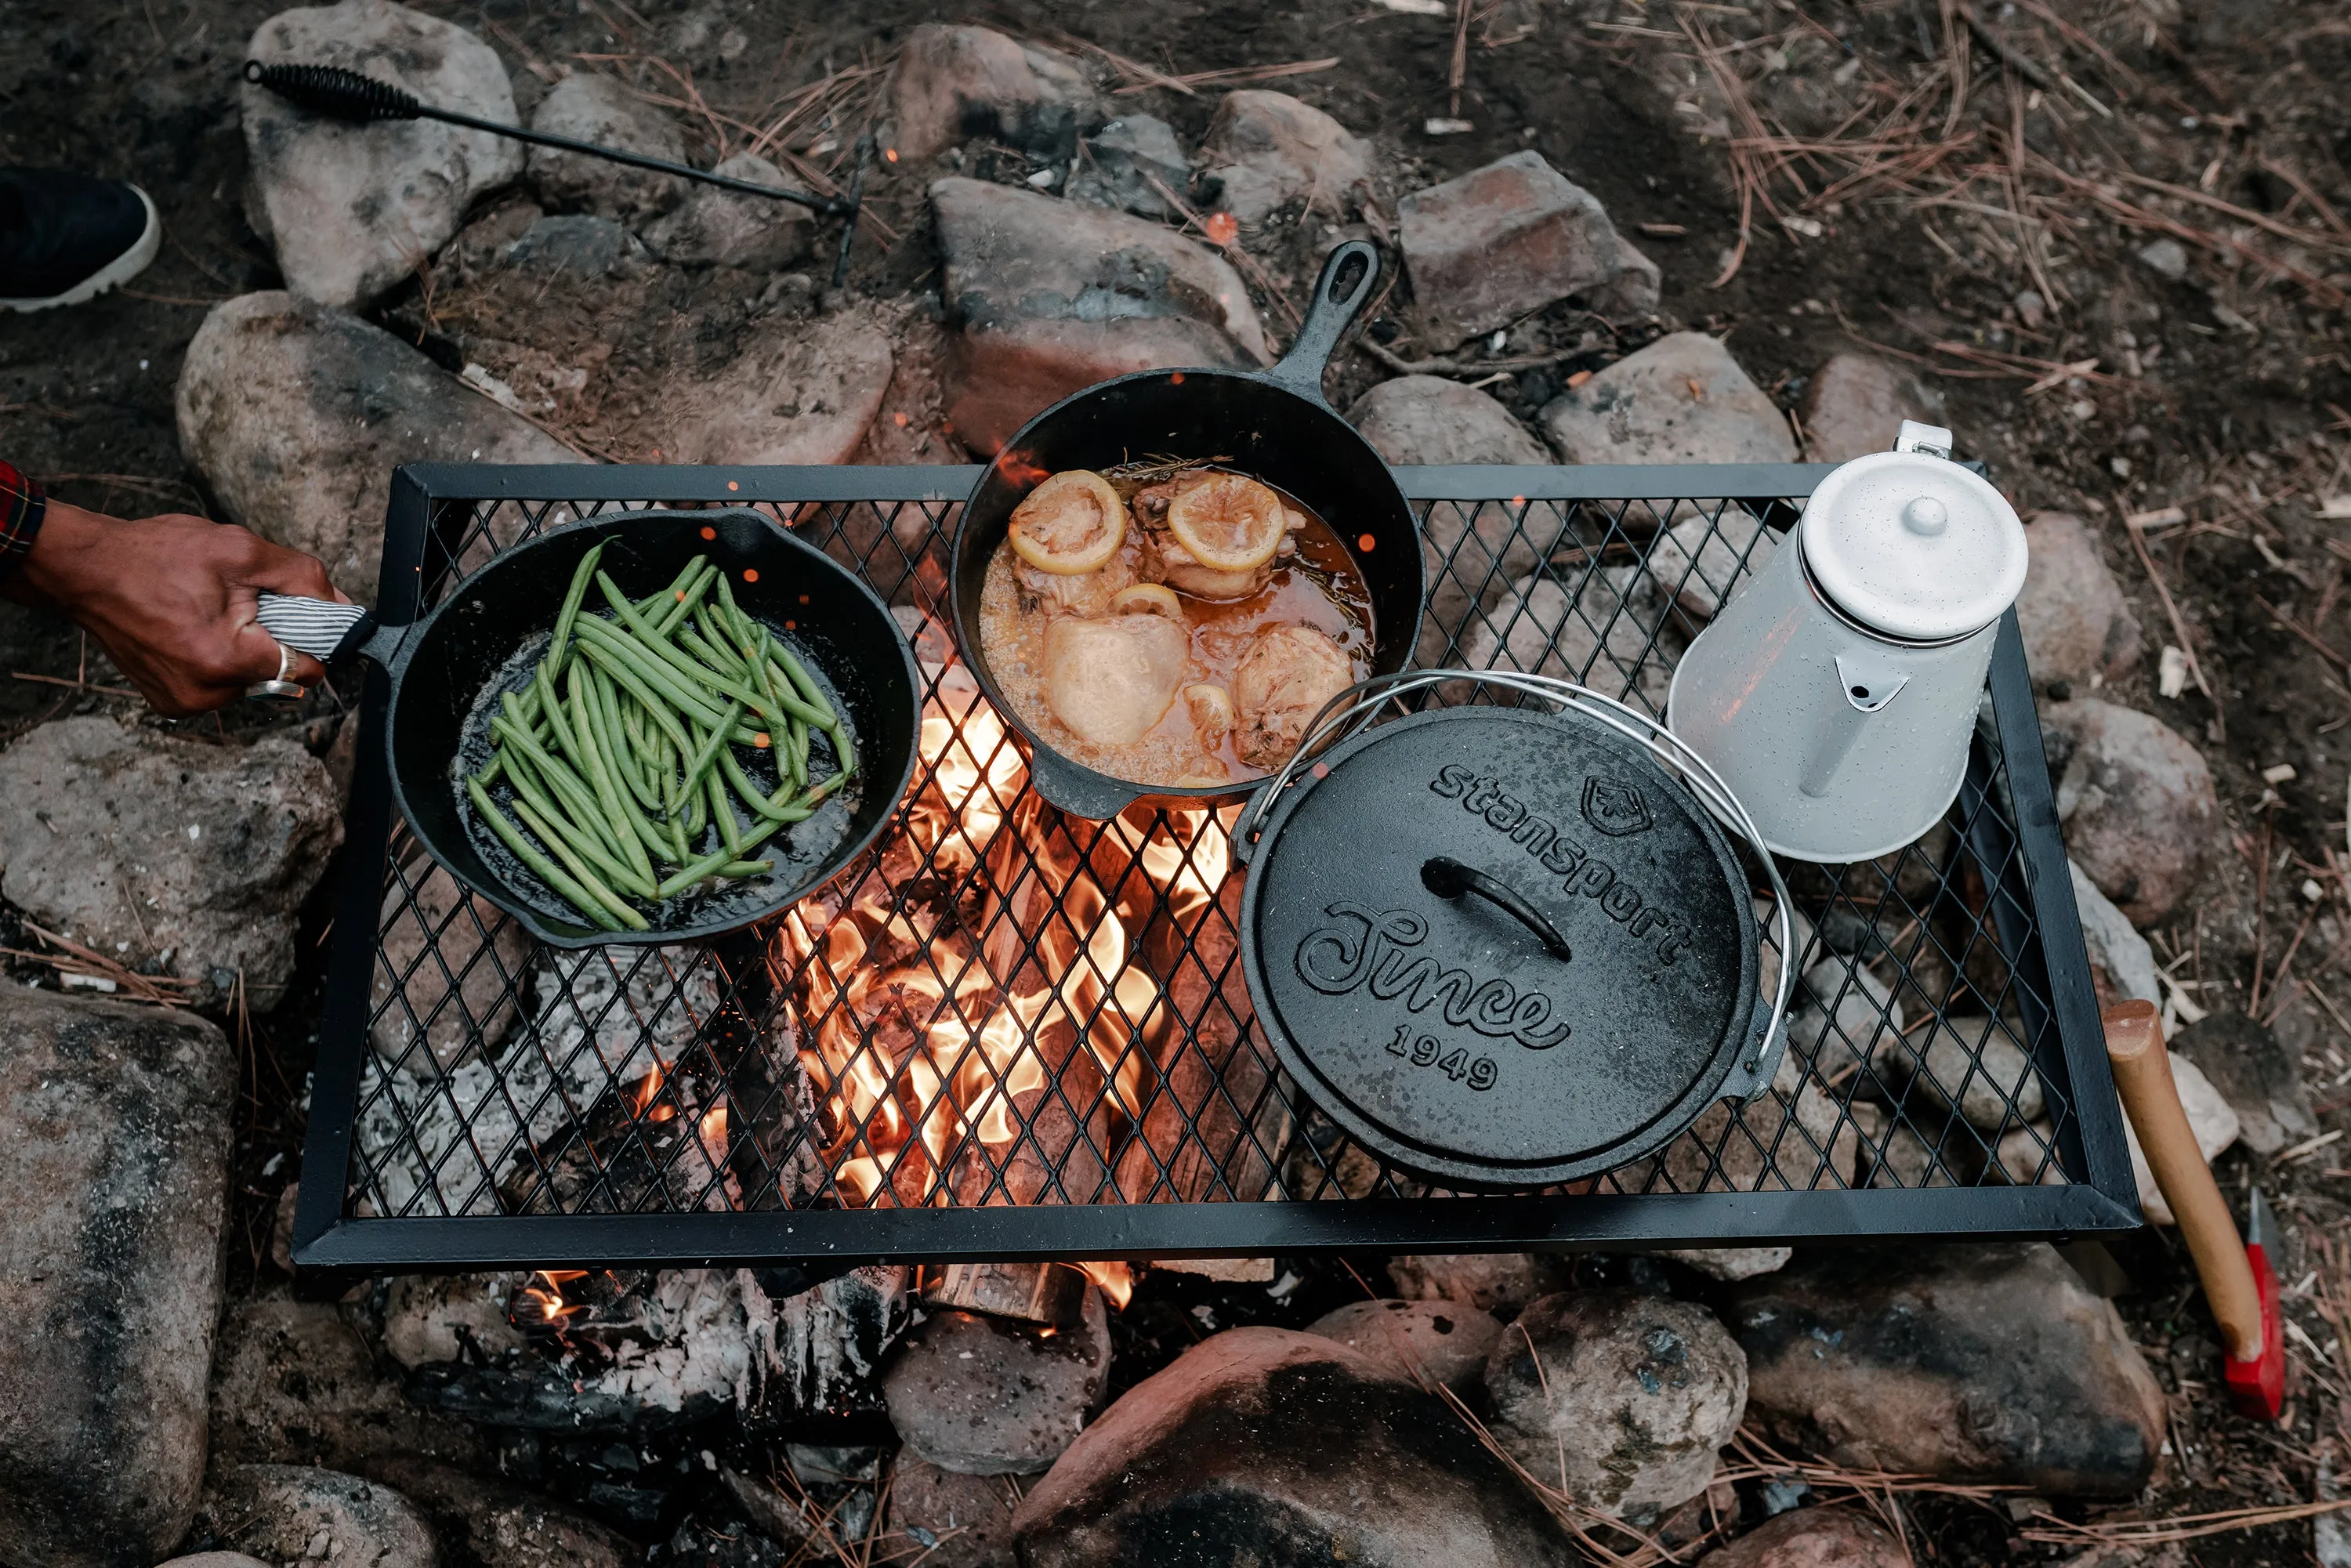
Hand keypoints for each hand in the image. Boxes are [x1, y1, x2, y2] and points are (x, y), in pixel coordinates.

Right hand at [2, 502, 349, 717]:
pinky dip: (219, 658)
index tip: (301, 613)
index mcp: (226, 661)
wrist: (85, 569)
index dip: (314, 638)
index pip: (308, 669)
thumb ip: (302, 580)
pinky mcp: (169, 701)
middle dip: (273, 639)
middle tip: (241, 603)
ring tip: (210, 612)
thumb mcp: (241, 552)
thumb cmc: (156, 555)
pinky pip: (219, 684)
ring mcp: (184, 702)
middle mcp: (206, 693)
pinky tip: (193, 628)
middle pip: (279, 675)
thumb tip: (342, 608)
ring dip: (245, 649)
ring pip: (249, 680)